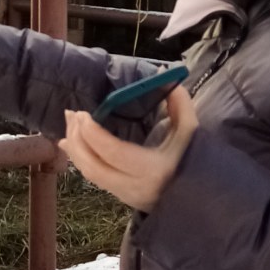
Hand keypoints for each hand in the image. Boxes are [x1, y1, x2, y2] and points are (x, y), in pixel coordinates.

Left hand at [61, 86, 198, 210]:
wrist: (199, 198)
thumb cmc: (193, 160)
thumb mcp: (190, 131)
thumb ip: (179, 102)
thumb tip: (162, 72)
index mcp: (152, 170)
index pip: (114, 152)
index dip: (94, 134)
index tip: (83, 114)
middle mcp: (135, 186)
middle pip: (94, 166)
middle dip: (78, 140)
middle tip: (71, 114)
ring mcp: (125, 195)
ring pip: (90, 174)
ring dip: (75, 149)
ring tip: (69, 124)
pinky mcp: (120, 197)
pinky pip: (94, 178)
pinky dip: (81, 159)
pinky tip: (73, 143)